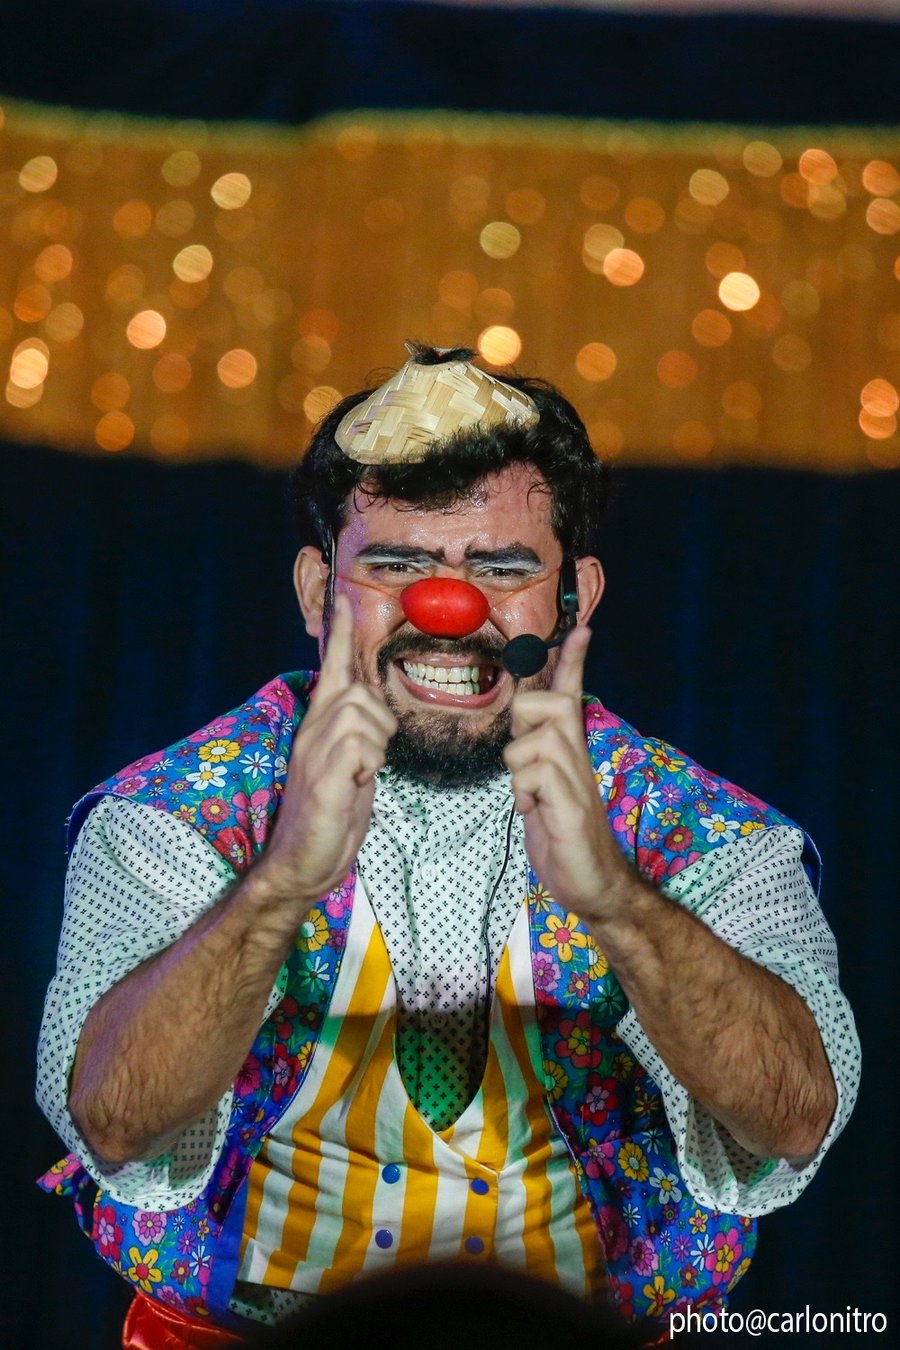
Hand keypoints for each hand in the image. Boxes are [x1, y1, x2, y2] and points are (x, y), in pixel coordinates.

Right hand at [260, 593, 396, 906]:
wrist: (300, 864)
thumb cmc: (329, 817)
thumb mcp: (347, 767)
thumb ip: (356, 735)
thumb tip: (372, 711)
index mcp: (318, 728)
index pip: (329, 671)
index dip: (338, 637)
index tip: (342, 602)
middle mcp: (312, 734)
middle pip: (358, 692)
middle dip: (380, 721)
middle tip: (371, 759)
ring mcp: (315, 756)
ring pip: (361, 714)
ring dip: (375, 745)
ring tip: (361, 773)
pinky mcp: (324, 782)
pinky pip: (357, 748)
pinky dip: (367, 764)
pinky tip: (356, 784)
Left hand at [502, 625, 628, 921]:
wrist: (595, 884)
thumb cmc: (563, 836)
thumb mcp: (542, 789)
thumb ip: (534, 757)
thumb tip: (519, 730)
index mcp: (570, 750)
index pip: (573, 694)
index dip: (574, 661)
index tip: (582, 628)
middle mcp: (577, 756)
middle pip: (547, 704)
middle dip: (522, 722)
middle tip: (524, 762)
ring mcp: (576, 780)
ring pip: (533, 740)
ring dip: (518, 771)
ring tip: (530, 798)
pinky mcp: (571, 806)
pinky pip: (534, 776)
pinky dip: (523, 795)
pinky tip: (534, 812)